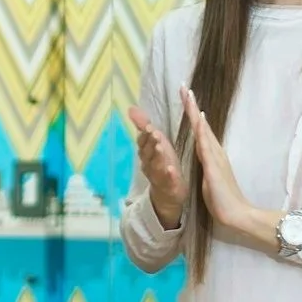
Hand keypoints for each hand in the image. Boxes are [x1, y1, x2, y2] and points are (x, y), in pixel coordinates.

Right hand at [127, 106, 186, 228]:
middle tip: (155, 134)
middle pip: (147, 153)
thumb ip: (143, 126)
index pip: (142, 142)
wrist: (168, 193)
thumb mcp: (155, 142)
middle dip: (150, 143)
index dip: (145, 135)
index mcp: (146, 152)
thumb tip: (131, 108)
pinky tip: (171, 169)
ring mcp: (157, 176)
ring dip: (157, 157)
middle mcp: (148, 164)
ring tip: (161, 148)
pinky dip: (168, 175)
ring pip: (155, 166)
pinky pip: (167, 180)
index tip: (149, 126)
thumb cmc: (162, 162)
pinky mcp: (168, 186)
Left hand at [179, 86, 252, 233]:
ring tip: (188, 96)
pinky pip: (206, 148)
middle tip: (184, 87)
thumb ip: (206, 161)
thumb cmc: (222, 197)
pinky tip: (199, 122)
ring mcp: (215, 158)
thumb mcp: (209, 175)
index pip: (199, 129)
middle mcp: (214, 151)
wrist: (236, 213)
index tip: (185, 97)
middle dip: (192, 106)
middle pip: (201, 124)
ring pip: (203, 131)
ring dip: (195, 114)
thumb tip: (202, 151)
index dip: (192, 113)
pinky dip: (202, 134)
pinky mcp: (214, 168)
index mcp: (210, 153)